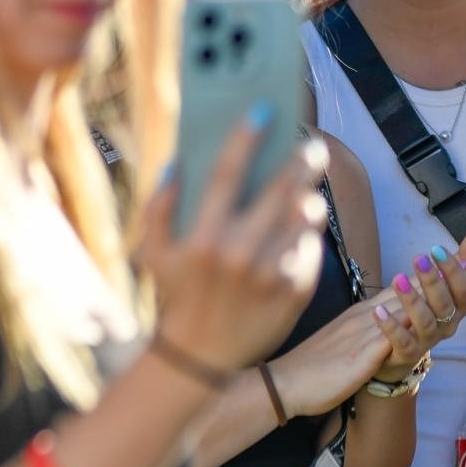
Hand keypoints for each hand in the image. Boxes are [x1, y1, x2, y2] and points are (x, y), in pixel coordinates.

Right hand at [140, 122, 328, 371]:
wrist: (201, 356)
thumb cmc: (177, 294)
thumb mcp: (153, 253)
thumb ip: (159, 206)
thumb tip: (178, 163)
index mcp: (204, 239)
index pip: (228, 175)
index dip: (246, 138)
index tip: (264, 110)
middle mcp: (240, 254)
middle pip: (282, 189)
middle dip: (301, 160)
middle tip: (311, 144)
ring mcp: (272, 273)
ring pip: (306, 215)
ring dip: (310, 195)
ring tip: (307, 187)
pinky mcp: (296, 290)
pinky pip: (312, 246)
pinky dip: (308, 233)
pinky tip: (301, 227)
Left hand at [372, 230, 465, 380]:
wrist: (399, 348)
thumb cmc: (424, 310)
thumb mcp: (441, 283)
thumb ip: (460, 261)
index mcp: (458, 308)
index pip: (464, 289)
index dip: (454, 269)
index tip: (437, 248)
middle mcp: (447, 325)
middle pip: (445, 304)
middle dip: (433, 281)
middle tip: (418, 259)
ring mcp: (427, 341)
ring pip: (424, 322)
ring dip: (412, 300)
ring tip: (397, 279)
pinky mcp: (407, 353)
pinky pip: (401, 341)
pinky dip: (391, 325)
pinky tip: (378, 309)